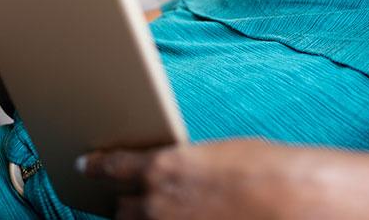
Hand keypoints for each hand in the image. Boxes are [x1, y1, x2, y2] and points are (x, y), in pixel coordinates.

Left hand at [77, 140, 323, 219]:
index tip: (84, 165)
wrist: (284, 200)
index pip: (113, 166)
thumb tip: (181, 174)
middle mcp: (157, 204)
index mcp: (162, 168)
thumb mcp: (214, 154)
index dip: (96, 165)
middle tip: (123, 199)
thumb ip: (187, 164)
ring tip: (142, 217)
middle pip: (122, 208)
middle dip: (123, 203)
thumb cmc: (259, 169)